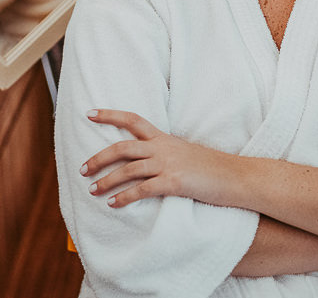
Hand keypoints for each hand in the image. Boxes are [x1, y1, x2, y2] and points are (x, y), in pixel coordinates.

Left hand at [79, 109, 227, 206]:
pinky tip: (114, 204)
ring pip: (128, 170)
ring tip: (92, 190)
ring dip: (106, 181)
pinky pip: (142, 190)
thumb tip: (146, 160)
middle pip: (122, 147)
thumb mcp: (184, 152)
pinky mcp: (174, 182)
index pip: (132, 120)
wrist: (235, 177)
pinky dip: (124, 197)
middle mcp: (162, 148)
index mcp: (164, 138)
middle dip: (98, 158)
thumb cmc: (211, 168)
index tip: (90, 113)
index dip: (110, 115)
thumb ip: (164, 152)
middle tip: (82, 169)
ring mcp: (168, 164)